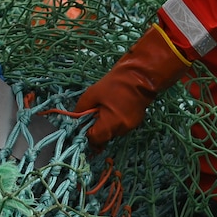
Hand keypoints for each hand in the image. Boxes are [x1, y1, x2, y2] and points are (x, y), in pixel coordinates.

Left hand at [76, 22, 191, 149]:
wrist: (140, 76)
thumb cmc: (115, 84)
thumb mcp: (92, 93)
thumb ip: (82, 108)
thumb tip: (75, 119)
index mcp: (111, 124)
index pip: (95, 140)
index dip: (86, 133)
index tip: (83, 123)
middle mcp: (122, 130)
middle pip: (104, 136)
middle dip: (96, 127)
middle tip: (94, 111)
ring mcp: (130, 127)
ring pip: (112, 131)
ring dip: (106, 123)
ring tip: (106, 106)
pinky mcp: (135, 121)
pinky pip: (120, 125)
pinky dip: (115, 120)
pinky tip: (115, 106)